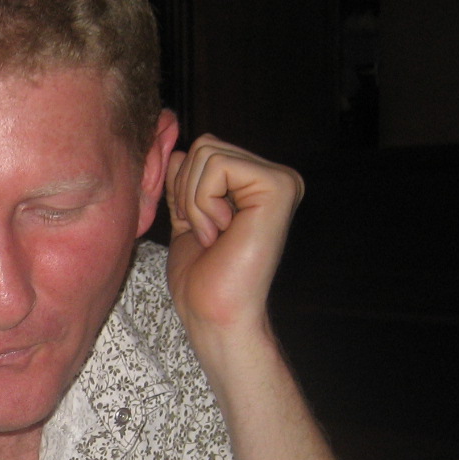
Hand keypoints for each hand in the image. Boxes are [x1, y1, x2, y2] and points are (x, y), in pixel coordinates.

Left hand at [164, 134, 302, 335]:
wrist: (214, 314)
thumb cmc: (201, 278)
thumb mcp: (186, 217)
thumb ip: (185, 182)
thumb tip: (176, 148)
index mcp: (257, 184)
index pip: (203, 150)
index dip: (184, 188)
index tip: (200, 229)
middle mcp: (276, 177)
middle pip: (205, 145)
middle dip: (188, 191)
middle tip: (207, 233)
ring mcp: (282, 180)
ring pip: (207, 153)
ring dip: (194, 201)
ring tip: (214, 235)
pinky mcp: (279, 186)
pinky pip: (217, 165)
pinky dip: (203, 202)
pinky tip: (221, 232)